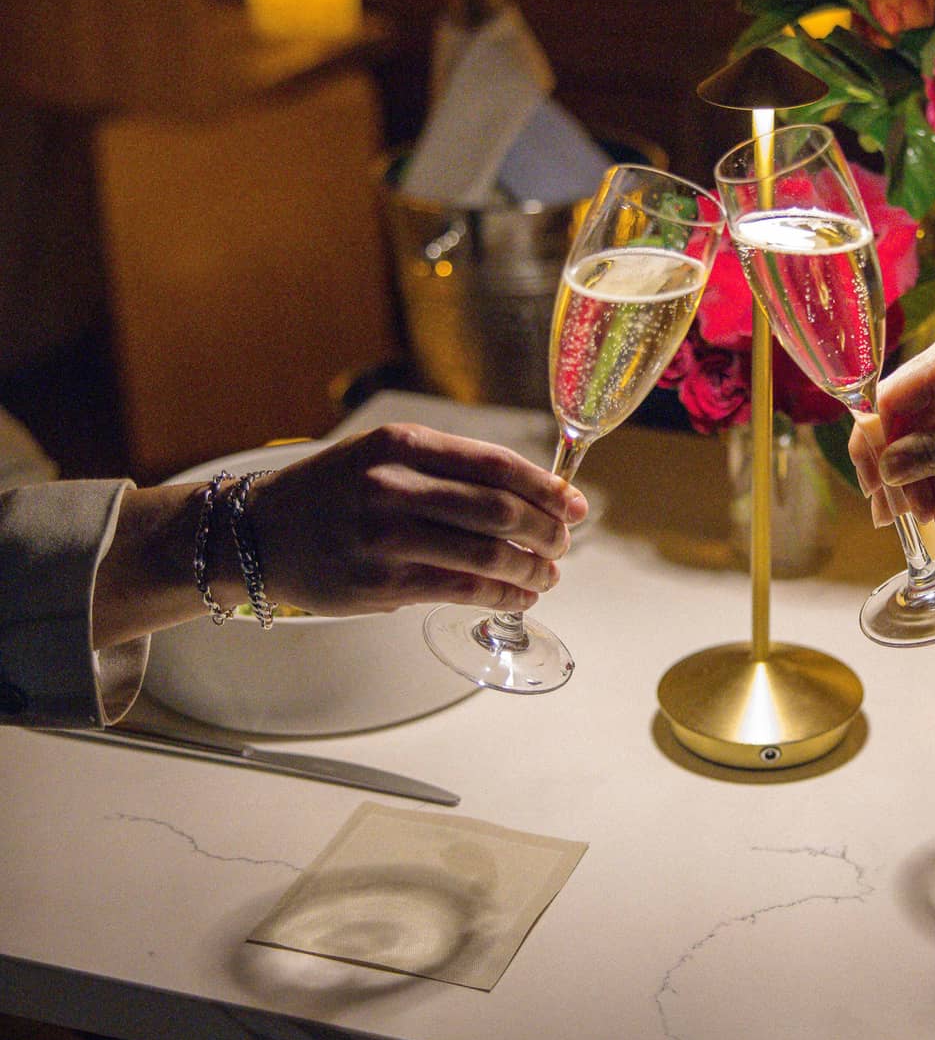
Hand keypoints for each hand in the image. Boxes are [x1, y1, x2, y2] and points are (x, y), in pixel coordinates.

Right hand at [243, 424, 586, 616]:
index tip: (572, 503)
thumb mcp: (382, 455)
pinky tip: (518, 596)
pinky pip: (462, 590)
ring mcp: (385, 537)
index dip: (544, 486)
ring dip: (530, 568)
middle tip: (563, 542)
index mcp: (401, 443)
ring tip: (547, 574)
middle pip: (499, 509)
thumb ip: (448, 468)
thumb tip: (530, 494)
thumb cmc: (332, 493)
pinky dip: (502, 595)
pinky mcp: (381, 584)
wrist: (257, 533)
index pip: (495, 463)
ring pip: (487, 554)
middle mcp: (393, 486)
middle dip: (545, 529)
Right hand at [849, 326, 934, 527]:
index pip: (888, 401)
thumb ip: (934, 455)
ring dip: (920, 478)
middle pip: (898, 420)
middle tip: (894, 517)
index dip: (876, 449)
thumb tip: (886, 470)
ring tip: (932, 519)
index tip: (877, 491)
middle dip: (899, 472)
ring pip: (916, 434)